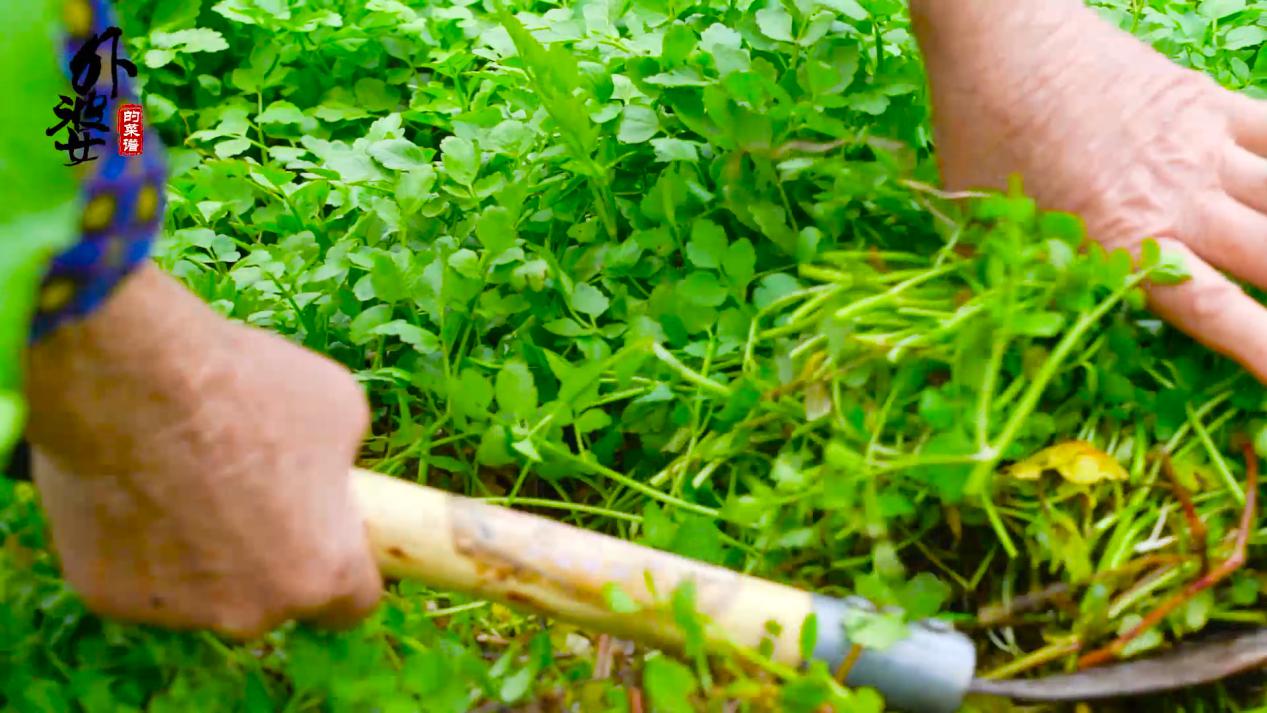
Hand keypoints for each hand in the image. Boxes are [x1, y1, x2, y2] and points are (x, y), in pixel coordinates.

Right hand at [23, 264, 380, 638]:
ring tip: (183, 476)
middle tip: (245, 489)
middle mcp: (253, 612)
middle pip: (273, 596)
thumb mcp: (339, 409)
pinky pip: (139, 575)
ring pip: (204, 590)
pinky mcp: (109, 598)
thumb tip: (329, 476)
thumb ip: (341, 465)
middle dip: (269, 555)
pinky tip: (134, 486)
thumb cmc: (246, 390)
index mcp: (322, 572)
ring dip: (203, 551)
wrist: (129, 378)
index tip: (328, 538)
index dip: (345, 566)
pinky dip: (139, 543)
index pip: (352, 602)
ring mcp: (178, 612)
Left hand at [912, 0, 1266, 381]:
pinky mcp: (1206, 103)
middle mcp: (1177, 201)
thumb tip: (1005, 331)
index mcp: (1121, 244)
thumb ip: (1015, 285)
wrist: (1001, 45)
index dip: (1264, 351)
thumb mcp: (984, 234)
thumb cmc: (982, 141)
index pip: (1215, 311)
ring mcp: (1201, 148)